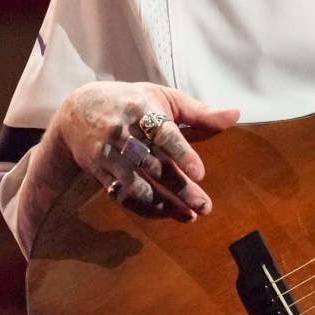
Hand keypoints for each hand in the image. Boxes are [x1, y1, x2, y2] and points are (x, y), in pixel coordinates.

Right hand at [50, 81, 239, 221]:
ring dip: (163, 203)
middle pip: (154, 165)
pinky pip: (121, 194)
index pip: (163, 133)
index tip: (199, 173)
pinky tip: (163, 214)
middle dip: (180, 188)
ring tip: (189, 216)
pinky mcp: (99, 170)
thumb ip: (199, 111)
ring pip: (137, 184)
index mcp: (143, 109)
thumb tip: (235, 114)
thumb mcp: (163, 97)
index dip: (182, 153)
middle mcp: (124, 132)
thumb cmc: (132, 101)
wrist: (78, 110)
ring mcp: (109, 153)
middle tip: (204, 206)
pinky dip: (143, 207)